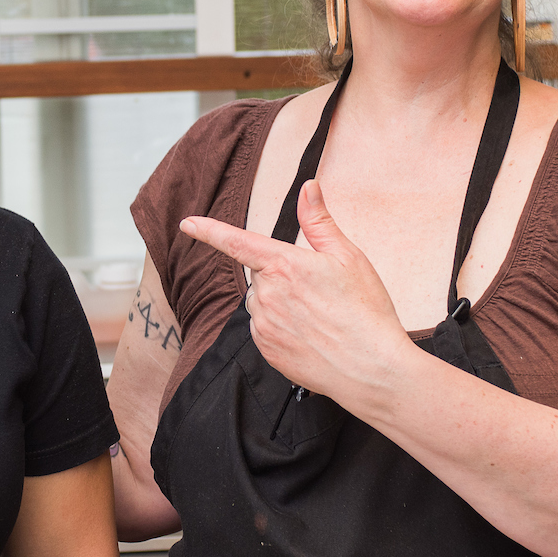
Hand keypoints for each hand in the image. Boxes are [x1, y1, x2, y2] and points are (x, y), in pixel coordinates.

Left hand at [178, 178, 415, 404]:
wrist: (370, 368)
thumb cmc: (365, 311)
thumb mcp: (348, 257)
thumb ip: (319, 221)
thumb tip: (308, 188)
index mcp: (284, 265)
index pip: (237, 242)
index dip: (209, 231)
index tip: (187, 224)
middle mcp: (267, 295)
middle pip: (261, 275)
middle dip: (282, 276)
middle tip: (319, 291)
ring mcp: (264, 325)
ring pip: (262, 303)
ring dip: (280, 303)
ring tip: (318, 317)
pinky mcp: (266, 351)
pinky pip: (264, 329)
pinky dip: (281, 328)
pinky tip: (310, 335)